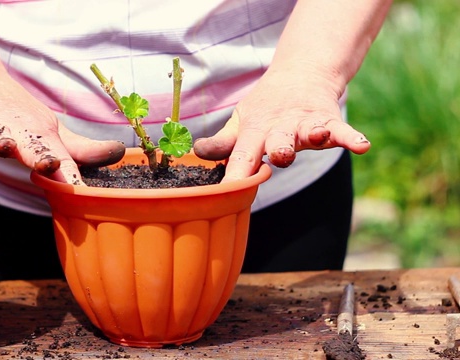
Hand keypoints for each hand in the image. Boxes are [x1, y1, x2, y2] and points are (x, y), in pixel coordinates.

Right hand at [0, 72, 124, 183]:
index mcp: (45, 136)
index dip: (72, 177)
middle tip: (51, 164)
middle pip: (33, 146)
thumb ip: (81, 150)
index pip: (62, 160)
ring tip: (4, 147)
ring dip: (1, 142)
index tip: (85, 194)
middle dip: (41, 156)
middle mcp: (21, 132)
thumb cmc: (21, 116)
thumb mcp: (52, 131)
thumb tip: (119, 153)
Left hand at [193, 69, 370, 181]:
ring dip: (312, 134)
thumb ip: (224, 142)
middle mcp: (279, 128)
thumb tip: (198, 152)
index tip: (229, 194)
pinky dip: (351, 137)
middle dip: (278, 149)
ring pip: (308, 132)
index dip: (236, 174)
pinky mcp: (328, 119)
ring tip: (317, 135)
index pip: (242, 155)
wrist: (299, 74)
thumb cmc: (264, 109)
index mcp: (254, 131)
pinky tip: (362, 145)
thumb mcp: (240, 122)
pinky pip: (341, 130)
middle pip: (278, 141)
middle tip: (278, 157)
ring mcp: (305, 123)